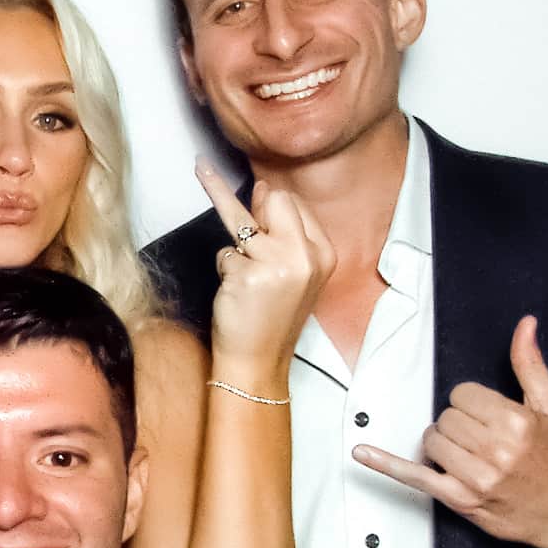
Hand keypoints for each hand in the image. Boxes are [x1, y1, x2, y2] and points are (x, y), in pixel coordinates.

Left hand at [195, 161, 333, 392]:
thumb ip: (280, 230)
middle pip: (276, 199)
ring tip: (240, 275)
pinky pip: (225, 254)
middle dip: (255, 211)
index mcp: (323, 253)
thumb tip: (262, 189)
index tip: (256, 209)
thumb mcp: (290, 270)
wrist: (259, 358)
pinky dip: (224, 270)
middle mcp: (305, 256)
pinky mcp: (248, 275)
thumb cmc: (272, 314)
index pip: (294, 203)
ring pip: (242, 224)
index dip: (270, 207)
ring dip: (235, 249)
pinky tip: (236, 294)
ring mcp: (277, 264)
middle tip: (247, 239)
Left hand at [353, 315, 547, 547]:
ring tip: (469, 454)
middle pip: (445, 417)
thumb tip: (524, 324)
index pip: (462, 394)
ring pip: (431, 440)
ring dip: (442, 444)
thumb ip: (530, 365)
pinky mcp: (459, 498)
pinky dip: (386, 464)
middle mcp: (496, 450)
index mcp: (516, 423)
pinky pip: (414, 475)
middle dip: (458, 424)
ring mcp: (475, 477)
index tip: (487, 416)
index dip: (471, 403)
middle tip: (481, 438)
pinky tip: (362, 452)